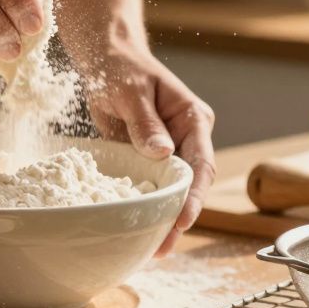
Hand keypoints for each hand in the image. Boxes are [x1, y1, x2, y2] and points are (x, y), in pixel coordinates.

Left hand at [82, 40, 215, 256]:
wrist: (107, 58)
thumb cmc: (121, 67)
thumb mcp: (131, 92)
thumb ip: (146, 123)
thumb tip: (162, 154)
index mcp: (194, 120)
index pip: (201, 164)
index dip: (194, 196)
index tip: (182, 220)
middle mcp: (188, 138)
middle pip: (190, 184)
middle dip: (178, 217)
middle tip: (162, 247)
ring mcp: (170, 150)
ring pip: (172, 190)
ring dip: (162, 217)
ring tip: (151, 249)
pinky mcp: (149, 158)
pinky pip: (151, 186)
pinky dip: (145, 206)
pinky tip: (135, 229)